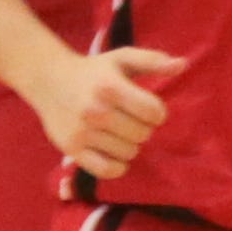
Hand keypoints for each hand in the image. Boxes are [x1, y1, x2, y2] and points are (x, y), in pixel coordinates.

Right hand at [35, 43, 186, 180]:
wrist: (48, 80)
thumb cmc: (94, 71)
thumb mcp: (122, 59)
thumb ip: (153, 61)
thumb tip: (183, 64)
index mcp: (110, 88)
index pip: (155, 113)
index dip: (157, 113)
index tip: (147, 108)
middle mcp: (95, 111)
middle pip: (143, 135)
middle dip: (142, 128)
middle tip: (128, 119)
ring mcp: (82, 132)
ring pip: (129, 153)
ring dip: (129, 145)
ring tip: (117, 131)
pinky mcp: (72, 149)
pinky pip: (108, 170)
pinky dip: (117, 166)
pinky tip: (114, 152)